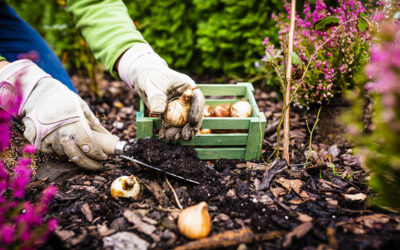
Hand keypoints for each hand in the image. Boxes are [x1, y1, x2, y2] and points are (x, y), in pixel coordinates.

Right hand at [0, 60, 118, 169]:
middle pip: (77, 156)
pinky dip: (55, 150)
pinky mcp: (36, 138)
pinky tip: (62, 146)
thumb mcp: (82, 106)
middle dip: (89, 163)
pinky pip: (48, 151)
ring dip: (72, 155)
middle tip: (97, 166)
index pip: (89, 146)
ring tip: (79, 151)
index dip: (98, 154)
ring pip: (62, 153)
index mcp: (75, 124)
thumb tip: (107, 135)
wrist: (39, 92)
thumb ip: (94, 122)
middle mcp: (62, 133)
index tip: (104, 157)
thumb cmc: (64, 99)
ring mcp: (48, 137)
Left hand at [118, 43, 204, 140]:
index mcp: (188, 88)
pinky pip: (173, 126)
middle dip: (190, 127)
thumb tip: (158, 111)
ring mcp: (180, 109)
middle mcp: (187, 100)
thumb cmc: (150, 76)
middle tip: (185, 136)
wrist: (143, 78)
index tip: (192, 121)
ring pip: (184, 123)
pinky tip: (163, 136)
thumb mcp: (153, 84)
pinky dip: (169, 131)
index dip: (197, 111)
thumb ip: (157, 97)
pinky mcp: (172, 116)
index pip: (197, 100)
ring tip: (170, 137)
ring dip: (179, 132)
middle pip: (194, 115)